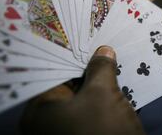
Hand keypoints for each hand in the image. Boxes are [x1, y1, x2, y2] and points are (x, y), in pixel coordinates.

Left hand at [21, 46, 144, 134]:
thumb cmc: (103, 131)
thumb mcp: (103, 95)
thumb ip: (101, 69)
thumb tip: (103, 52)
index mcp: (41, 111)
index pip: (53, 72)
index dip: (71, 53)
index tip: (85, 36)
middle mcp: (50, 121)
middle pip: (69, 83)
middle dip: (88, 64)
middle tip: (101, 41)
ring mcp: (70, 128)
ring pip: (85, 95)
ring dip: (100, 78)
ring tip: (112, 53)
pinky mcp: (89, 132)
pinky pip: (95, 107)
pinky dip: (106, 94)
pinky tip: (119, 77)